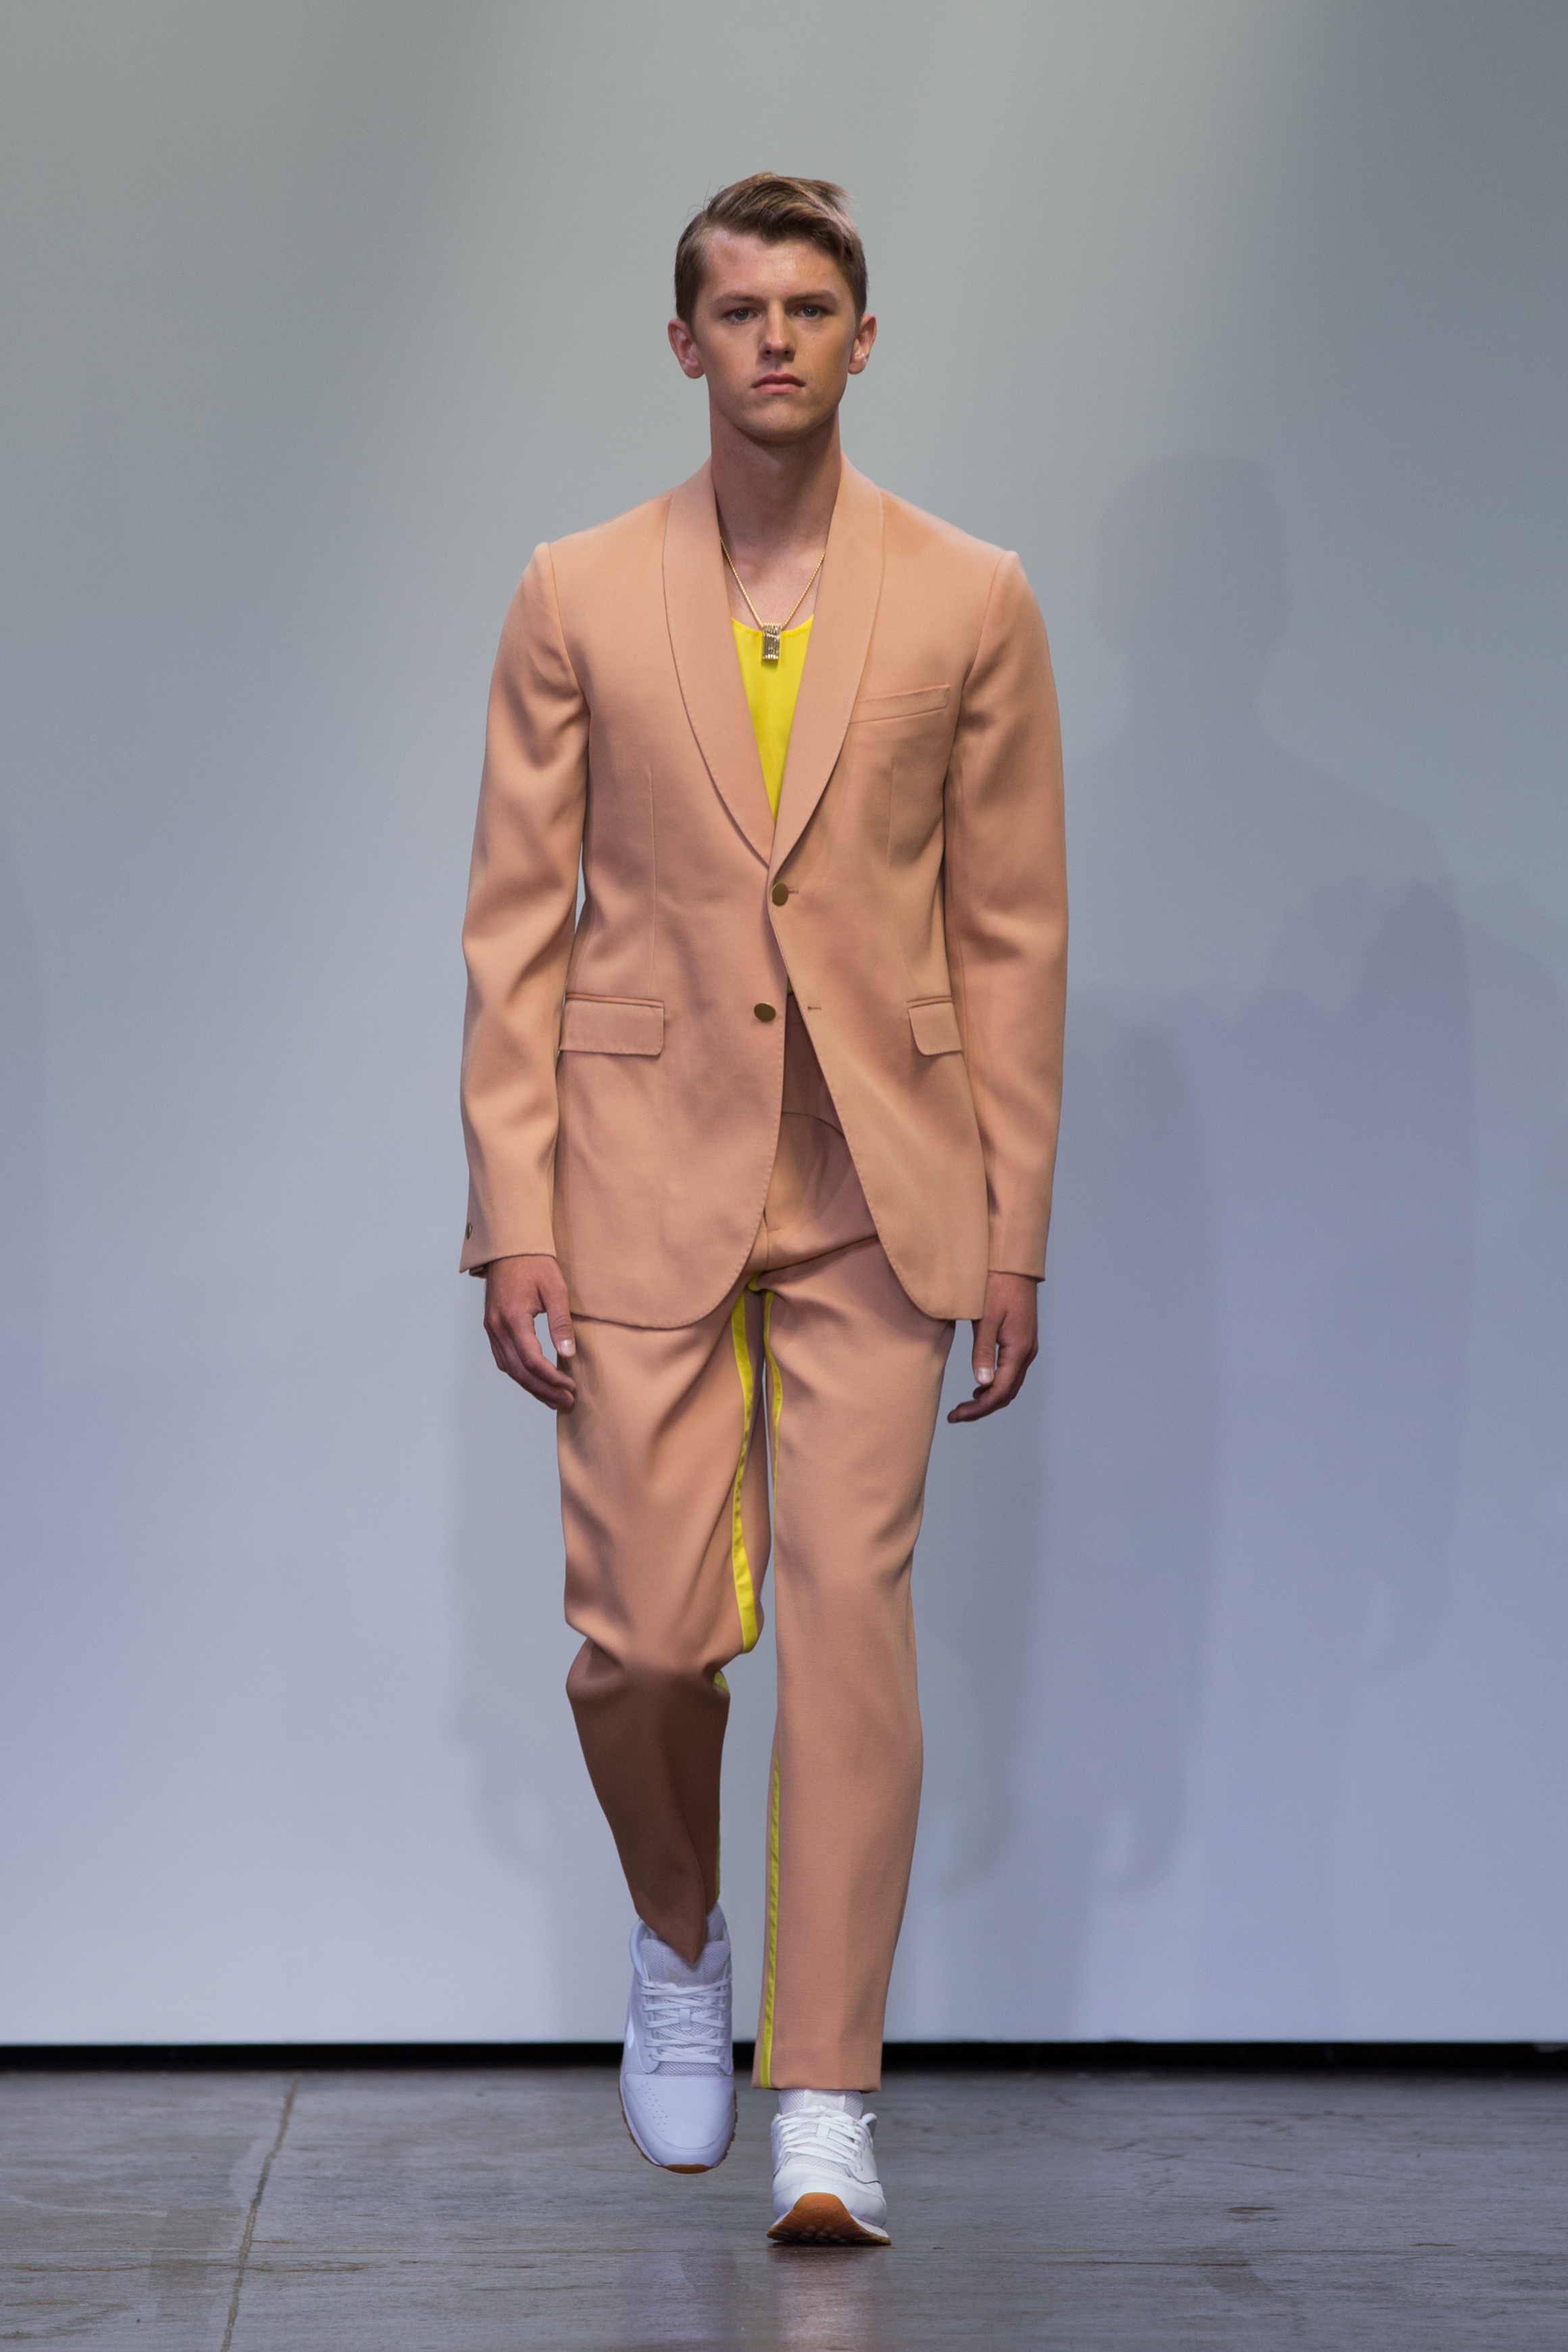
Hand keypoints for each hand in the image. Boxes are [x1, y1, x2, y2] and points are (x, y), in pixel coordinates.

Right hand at [483, 1253, 577, 1410]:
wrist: (511, 1246)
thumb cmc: (535, 1263)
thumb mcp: (555, 1289)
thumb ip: (561, 1323)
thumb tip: (568, 1354)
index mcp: (513, 1318)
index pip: (532, 1361)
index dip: (552, 1379)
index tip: (570, 1387)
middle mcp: (497, 1327)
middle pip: (519, 1371)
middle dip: (543, 1390)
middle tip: (565, 1402)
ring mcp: (491, 1327)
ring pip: (509, 1368)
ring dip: (530, 1386)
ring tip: (553, 1398)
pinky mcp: (492, 1326)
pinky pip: (502, 1358)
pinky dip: (518, 1373)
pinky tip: (533, 1379)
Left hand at [947, 1271, 1038, 1423]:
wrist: (1013, 1264)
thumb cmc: (997, 1285)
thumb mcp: (985, 1319)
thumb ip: (982, 1352)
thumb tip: (982, 1383)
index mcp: (1019, 1349)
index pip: (999, 1391)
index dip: (978, 1409)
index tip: (956, 1415)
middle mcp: (1027, 1352)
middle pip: (1007, 1393)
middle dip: (982, 1408)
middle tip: (957, 1414)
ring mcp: (1027, 1347)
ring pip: (1011, 1385)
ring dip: (990, 1398)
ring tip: (965, 1404)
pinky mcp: (1022, 1341)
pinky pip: (1012, 1372)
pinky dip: (997, 1384)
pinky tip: (980, 1384)